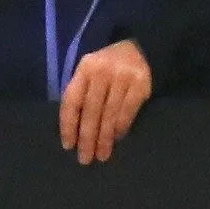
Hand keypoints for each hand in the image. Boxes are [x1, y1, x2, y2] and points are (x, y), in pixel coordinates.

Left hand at [57, 39, 154, 162]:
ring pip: (109, 114)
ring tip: (102, 155)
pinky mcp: (140, 84)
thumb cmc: (108, 67)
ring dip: (105, 138)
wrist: (141, 49)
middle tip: (85, 158)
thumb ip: (82, 93)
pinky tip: (117, 139)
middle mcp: (102, 71)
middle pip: (91, 111)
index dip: (68, 125)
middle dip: (87, 138)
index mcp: (85, 68)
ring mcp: (122, 77)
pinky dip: (121, 128)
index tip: (68, 145)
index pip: (72, 100)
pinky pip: (127, 112)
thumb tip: (74, 129)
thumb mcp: (90, 72)